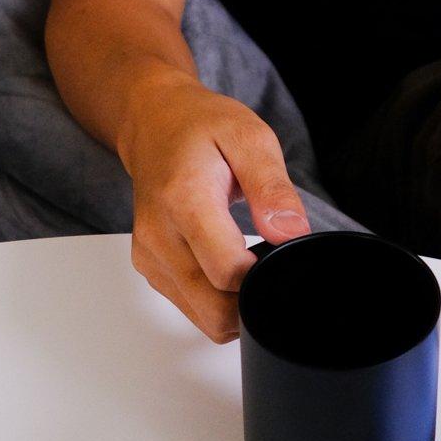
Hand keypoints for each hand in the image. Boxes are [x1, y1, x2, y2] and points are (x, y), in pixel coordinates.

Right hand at [120, 73, 310, 342]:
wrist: (154, 123)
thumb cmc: (201, 127)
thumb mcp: (250, 138)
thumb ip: (272, 188)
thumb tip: (291, 233)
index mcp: (184, 200)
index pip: (226, 272)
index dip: (264, 276)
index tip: (283, 256)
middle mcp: (158, 235)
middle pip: (213, 309)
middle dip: (253, 300)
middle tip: (274, 264)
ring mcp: (150, 256)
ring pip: (202, 317)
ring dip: (235, 303)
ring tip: (252, 259)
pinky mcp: (149, 267)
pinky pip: (190, 306)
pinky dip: (216, 298)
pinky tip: (229, 263)